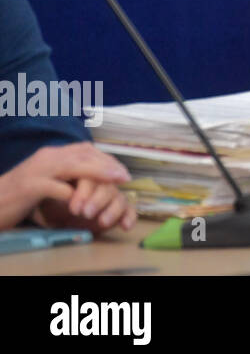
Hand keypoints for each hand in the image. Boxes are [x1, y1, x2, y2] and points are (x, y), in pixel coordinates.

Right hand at [0, 143, 133, 232]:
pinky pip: (56, 187)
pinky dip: (73, 194)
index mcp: (52, 154)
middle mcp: (47, 157)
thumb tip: (94, 179)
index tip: (122, 171)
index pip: (86, 150)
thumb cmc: (19, 196)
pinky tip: (86, 202)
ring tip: (115, 182)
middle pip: (84, 155)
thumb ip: (68, 175)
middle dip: (107, 165)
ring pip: (74, 167)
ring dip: (97, 174)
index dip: (106, 159)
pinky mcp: (29, 187)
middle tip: (125, 177)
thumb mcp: (47, 180)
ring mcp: (38, 170)